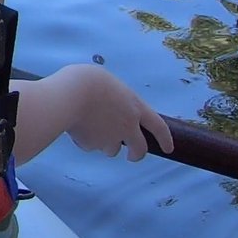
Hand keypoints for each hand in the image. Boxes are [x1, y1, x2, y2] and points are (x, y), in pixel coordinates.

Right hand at [56, 64, 172, 161]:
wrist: (68, 96)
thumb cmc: (86, 81)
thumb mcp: (106, 83)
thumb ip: (114, 97)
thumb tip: (107, 105)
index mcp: (135, 107)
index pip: (159, 126)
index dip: (165, 139)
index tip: (169, 148)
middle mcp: (128, 126)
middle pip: (139, 148)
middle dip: (136, 154)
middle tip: (132, 156)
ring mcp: (111, 138)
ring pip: (111, 149)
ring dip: (105, 144)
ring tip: (89, 128)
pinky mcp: (93, 145)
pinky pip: (89, 145)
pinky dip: (84, 140)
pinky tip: (74, 126)